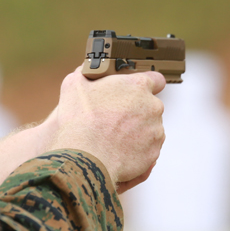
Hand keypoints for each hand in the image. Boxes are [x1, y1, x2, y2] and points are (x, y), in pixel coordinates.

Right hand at [46, 68, 165, 191]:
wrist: (86, 159)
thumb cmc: (80, 123)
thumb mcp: (73, 86)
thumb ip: (84, 74)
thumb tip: (84, 72)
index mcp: (137, 87)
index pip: (155, 79)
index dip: (145, 84)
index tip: (136, 91)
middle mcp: (152, 107)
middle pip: (149, 106)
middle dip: (135, 111)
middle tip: (113, 118)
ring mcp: (155, 131)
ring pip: (149, 129)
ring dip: (136, 131)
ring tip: (113, 138)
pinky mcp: (153, 152)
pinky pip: (148, 149)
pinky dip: (136, 150)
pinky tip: (117, 151)